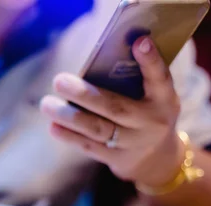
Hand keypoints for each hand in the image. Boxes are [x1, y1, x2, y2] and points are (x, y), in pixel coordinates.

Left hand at [40, 36, 184, 187]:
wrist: (157, 158)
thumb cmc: (147, 112)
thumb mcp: (153, 96)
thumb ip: (134, 80)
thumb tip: (93, 65)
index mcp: (163, 99)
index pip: (160, 77)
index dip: (151, 60)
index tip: (139, 42)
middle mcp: (150, 122)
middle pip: (115, 107)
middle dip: (84, 94)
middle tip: (59, 81)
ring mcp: (133, 143)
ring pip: (98, 129)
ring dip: (70, 117)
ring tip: (47, 105)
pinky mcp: (117, 159)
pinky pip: (89, 146)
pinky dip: (70, 136)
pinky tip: (53, 126)